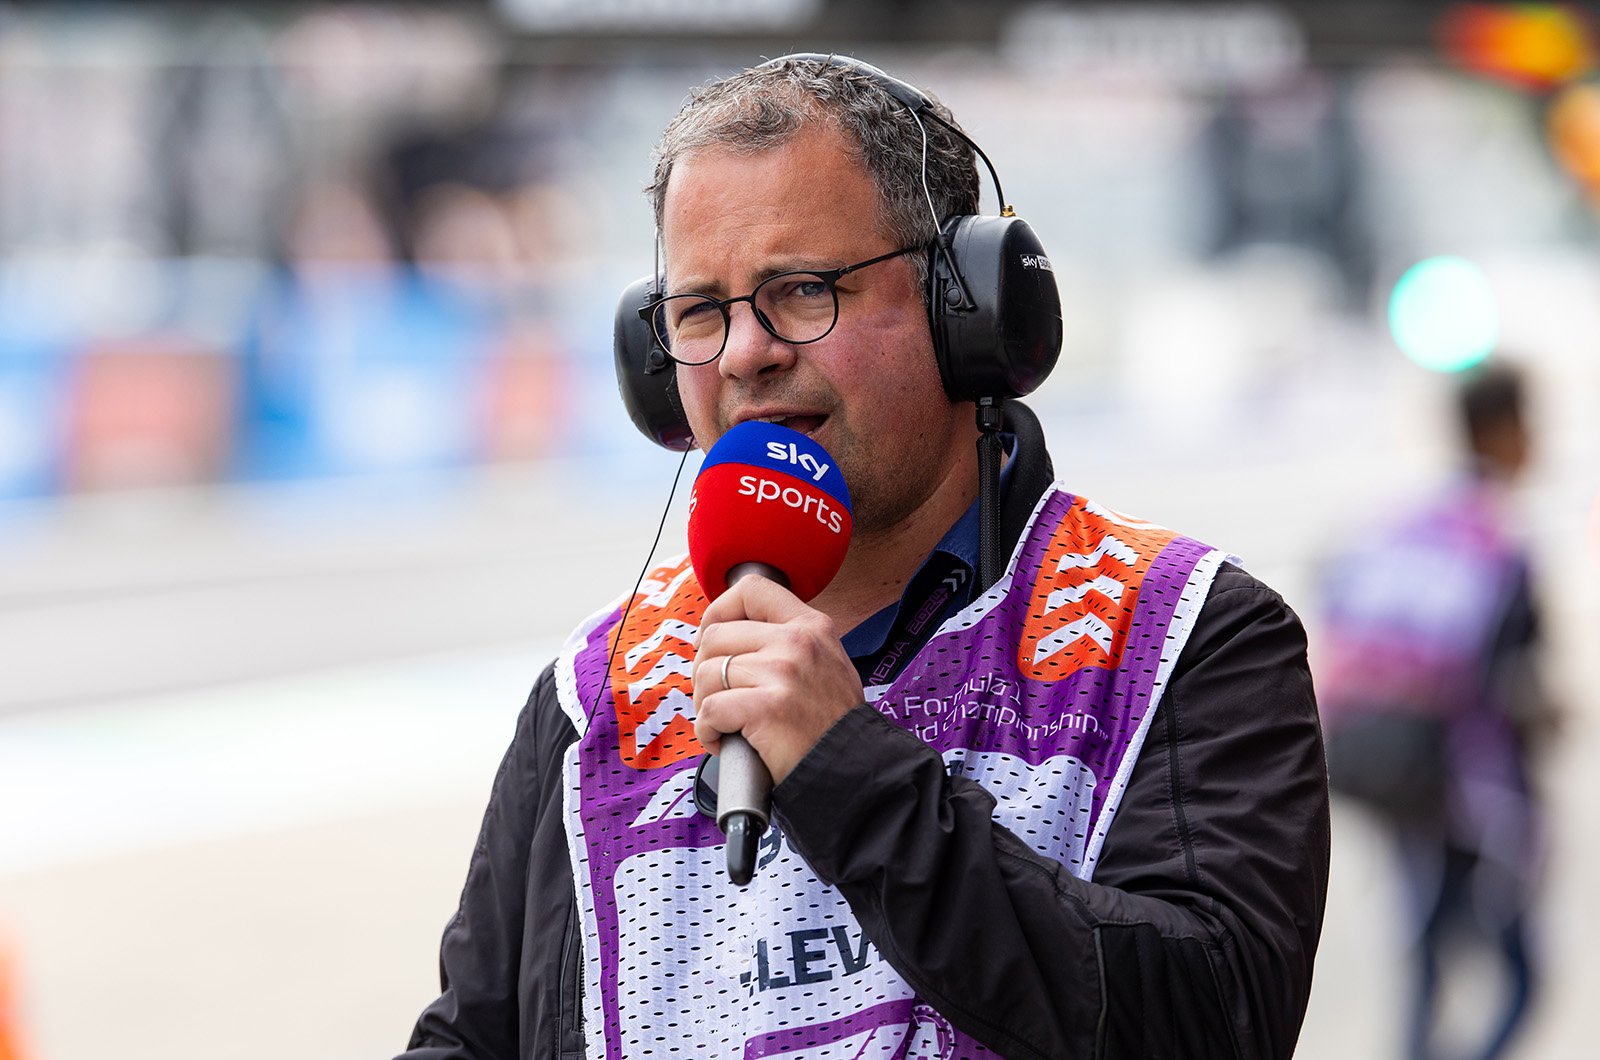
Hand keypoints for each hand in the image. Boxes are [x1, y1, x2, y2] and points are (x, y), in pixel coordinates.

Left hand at [693, 574, 864, 784]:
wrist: (855, 769)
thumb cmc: (832, 725)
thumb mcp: (825, 663)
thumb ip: (788, 643)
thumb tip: (730, 636)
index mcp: (811, 626)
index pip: (752, 590)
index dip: (718, 611)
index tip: (710, 639)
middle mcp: (798, 642)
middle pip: (717, 636)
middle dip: (704, 671)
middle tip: (715, 696)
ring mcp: (783, 673)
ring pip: (708, 674)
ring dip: (704, 704)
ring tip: (723, 724)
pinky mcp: (766, 708)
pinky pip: (710, 710)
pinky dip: (707, 730)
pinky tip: (723, 740)